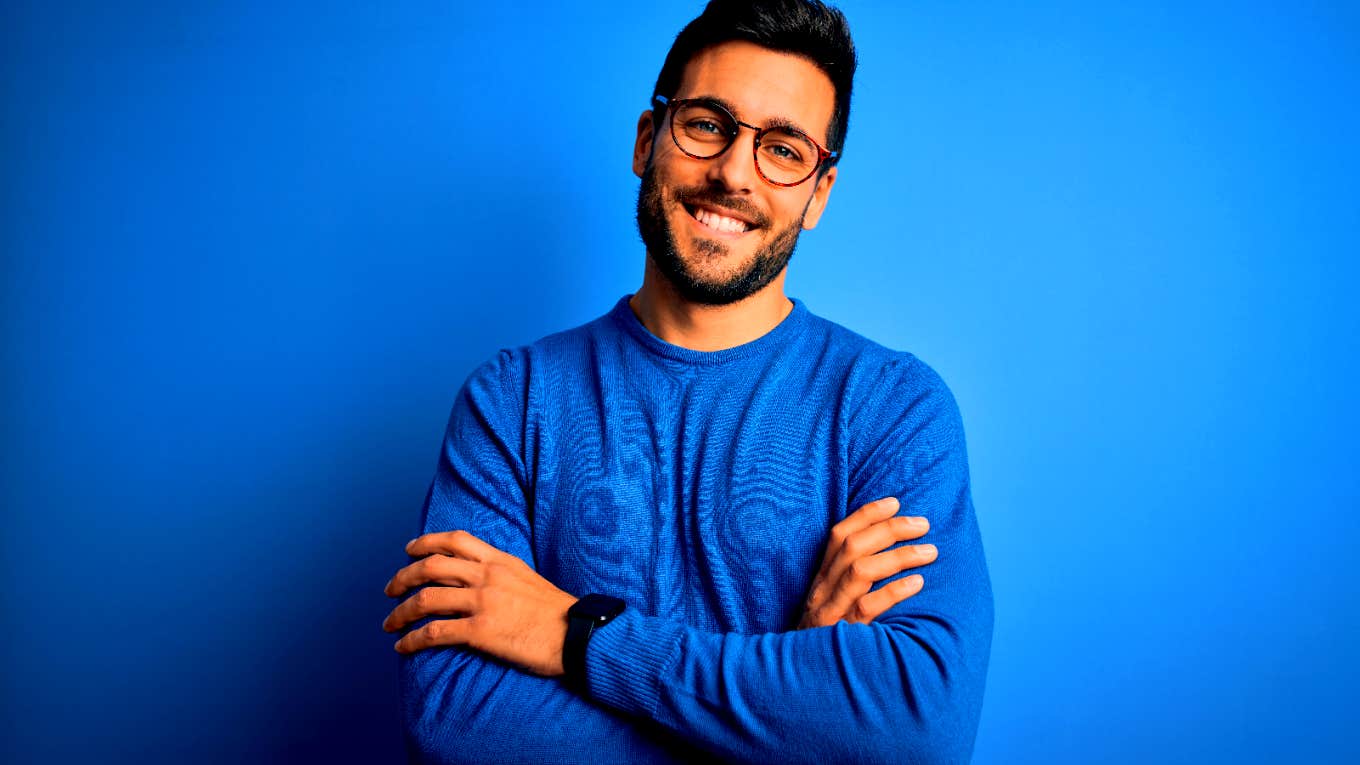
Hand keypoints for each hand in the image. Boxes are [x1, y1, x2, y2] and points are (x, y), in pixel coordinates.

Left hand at [382, 530, 577, 676]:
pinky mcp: (481, 632)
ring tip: (389, 623)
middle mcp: (488, 576)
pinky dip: (413, 639)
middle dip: (403, 577)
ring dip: (400, 612)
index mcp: (500, 561)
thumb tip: (481, 579)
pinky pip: (435, 632)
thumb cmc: (557, 613)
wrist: (578, 635)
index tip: (409, 550)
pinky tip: (404, 646)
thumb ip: (502, 574)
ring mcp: (483, 603)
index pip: (456, 540)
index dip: (426, 542)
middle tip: (390, 590)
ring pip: (426, 599)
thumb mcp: (529, 578)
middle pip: (431, 566)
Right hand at [797, 497, 937, 628]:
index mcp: (820, 579)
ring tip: (930, 552)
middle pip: (852, 546)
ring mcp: (830, 612)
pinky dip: (894, 592)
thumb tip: (885, 552)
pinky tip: (918, 584)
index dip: (867, 514)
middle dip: (890, 529)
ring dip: (898, 556)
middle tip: (924, 524)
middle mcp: (821, 591)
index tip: (896, 501)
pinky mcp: (841, 635)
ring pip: (859, 571)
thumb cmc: (825, 639)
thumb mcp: (831, 604)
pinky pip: (867, 608)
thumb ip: (848, 580)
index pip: (839, 535)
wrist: (802, 682)